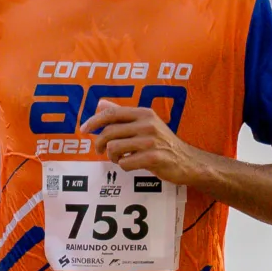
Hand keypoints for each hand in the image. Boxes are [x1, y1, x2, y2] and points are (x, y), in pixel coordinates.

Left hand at [86, 102, 205, 184]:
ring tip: (120, 158)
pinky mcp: (154, 158)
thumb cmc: (163, 142)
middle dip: (100, 144)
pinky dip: (124, 166)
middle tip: (100, 151)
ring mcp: (151, 141)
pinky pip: (125, 163)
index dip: (94, 121)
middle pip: (109, 132)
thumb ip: (123, 114)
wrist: (187, 161)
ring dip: (112, 157)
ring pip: (114, 148)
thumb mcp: (146, 123)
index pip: (112, 113)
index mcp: (144, 113)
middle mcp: (147, 124)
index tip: (84, 130)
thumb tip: (101, 104)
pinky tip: (131, 164)